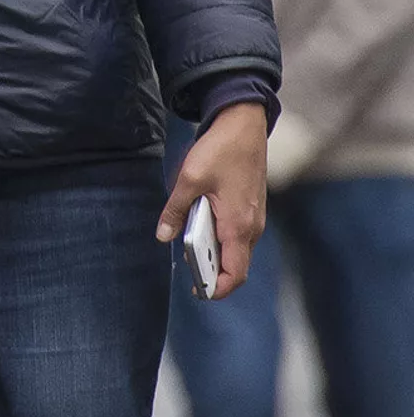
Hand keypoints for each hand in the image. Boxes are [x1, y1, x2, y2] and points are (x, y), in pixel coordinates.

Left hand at [158, 101, 266, 296]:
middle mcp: (251, 227)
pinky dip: (221, 236)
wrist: (243, 125)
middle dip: (213, 270)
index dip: (219, 287)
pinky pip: (237, 232)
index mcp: (239, 226)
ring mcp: (254, 218)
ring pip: (236, 248)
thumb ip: (175, 210)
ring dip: (216, 251)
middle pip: (236, 264)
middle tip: (188, 267)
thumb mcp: (190, 180)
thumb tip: (163, 236)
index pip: (236, 273)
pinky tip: (200, 223)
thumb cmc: (220, 151)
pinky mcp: (251, 207)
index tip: (200, 291)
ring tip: (189, 244)